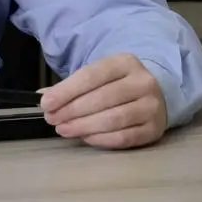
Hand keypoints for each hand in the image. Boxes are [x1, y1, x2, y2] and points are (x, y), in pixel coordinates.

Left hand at [39, 53, 167, 148]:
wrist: (156, 94)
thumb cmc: (118, 84)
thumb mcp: (99, 76)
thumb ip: (73, 86)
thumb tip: (45, 98)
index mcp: (125, 62)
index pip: (91, 75)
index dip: (66, 91)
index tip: (46, 103)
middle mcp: (142, 82)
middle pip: (102, 98)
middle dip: (72, 110)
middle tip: (52, 119)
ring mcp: (151, 106)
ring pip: (113, 119)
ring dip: (83, 126)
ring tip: (63, 129)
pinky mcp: (154, 129)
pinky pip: (124, 137)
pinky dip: (101, 139)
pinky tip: (85, 137)